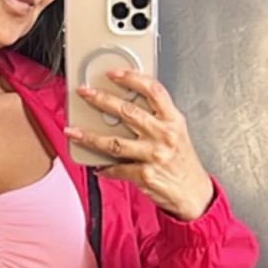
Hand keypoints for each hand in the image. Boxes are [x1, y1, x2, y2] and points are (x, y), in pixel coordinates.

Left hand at [65, 68, 215, 220]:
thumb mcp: (178, 133)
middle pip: (128, 111)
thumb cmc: (183, 163)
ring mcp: (154, 155)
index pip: (153, 90)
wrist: (194, 193)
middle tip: (85, 93)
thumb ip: (157, 119)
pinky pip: (118, 168)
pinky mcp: (146, 175)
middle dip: (102, 100)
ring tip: (74, 131)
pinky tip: (97, 165)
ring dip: (90, 136)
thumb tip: (126, 107)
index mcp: (173, 120)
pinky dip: (104, 167)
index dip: (132, 78)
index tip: (113, 73)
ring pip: (115, 142)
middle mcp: (164, 135)